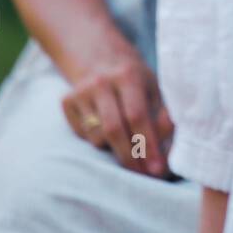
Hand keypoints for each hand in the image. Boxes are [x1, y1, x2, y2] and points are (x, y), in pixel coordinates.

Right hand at [61, 49, 172, 177]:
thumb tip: (165, 145)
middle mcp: (101, 82)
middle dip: (130, 157)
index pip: (137, 116)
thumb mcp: (154, 89)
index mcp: (128, 75)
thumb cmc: (136, 81)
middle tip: (143, 175)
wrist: (101, 57)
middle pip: (114, 129)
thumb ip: (162, 115)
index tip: (157, 169)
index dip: (148, 145)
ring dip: (113, 148)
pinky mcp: (66, 102)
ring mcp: (80, 92)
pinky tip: (104, 127)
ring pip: (97, 137)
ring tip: (125, 140)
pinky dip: (97, 140)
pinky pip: (83, 135)